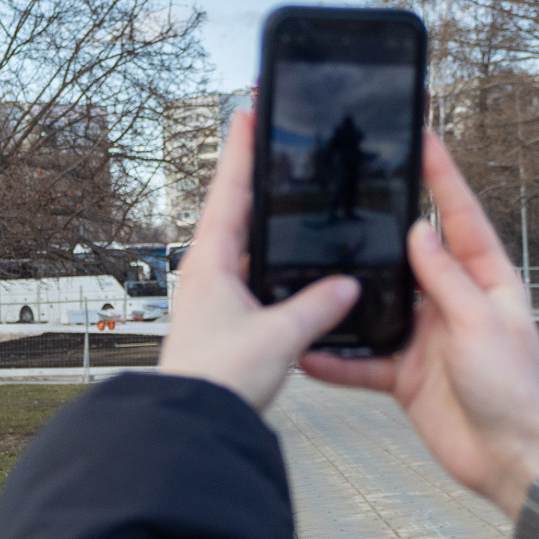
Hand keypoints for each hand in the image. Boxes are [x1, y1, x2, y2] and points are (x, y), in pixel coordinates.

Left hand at [159, 109, 358, 410]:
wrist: (192, 425)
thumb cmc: (218, 380)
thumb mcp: (280, 337)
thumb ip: (316, 307)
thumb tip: (346, 285)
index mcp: (209, 264)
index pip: (229, 192)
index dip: (241, 151)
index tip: (247, 113)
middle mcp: (205, 274)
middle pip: (233, 212)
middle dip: (253, 179)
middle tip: (269, 144)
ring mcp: (210, 298)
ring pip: (240, 246)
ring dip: (259, 221)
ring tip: (281, 193)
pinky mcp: (221, 321)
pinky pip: (248, 277)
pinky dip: (266, 261)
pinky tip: (283, 263)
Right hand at [301, 131, 538, 529]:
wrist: (510, 461)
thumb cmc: (516, 391)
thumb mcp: (480, 323)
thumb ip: (446, 278)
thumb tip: (419, 232)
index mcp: (487, 281)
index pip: (461, 217)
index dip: (442, 177)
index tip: (423, 136)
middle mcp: (454, 303)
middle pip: (412, 255)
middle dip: (383, 227)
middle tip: (354, 189)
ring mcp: (427, 338)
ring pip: (379, 305)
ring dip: (351, 296)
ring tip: (314, 269)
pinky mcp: (405, 374)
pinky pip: (362, 358)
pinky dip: (337, 357)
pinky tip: (308, 351)